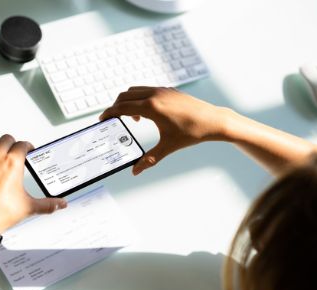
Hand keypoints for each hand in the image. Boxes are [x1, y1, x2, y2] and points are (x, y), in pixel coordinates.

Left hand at [0, 134, 66, 231]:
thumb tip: (61, 204)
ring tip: (3, 153)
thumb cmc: (1, 213)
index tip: (29, 151)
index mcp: (12, 163)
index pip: (22, 145)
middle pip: (6, 139)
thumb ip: (48, 204)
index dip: (28, 146)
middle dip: (14, 144)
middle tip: (17, 152)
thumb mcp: (29, 207)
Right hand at [100, 87, 228, 174]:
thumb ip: (149, 159)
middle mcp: (155, 95)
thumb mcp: (168, 147)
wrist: (213, 120)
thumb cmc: (192, 133)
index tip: (102, 119)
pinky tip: (146, 114)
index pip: (122, 107)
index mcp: (152, 107)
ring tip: (132, 119)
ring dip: (127, 102)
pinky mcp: (168, 90)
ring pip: (135, 91)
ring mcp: (162, 90)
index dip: (109, 113)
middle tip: (113, 120)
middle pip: (124, 96)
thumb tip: (135, 171)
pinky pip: (146, 90)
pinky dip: (139, 99)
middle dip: (115, 107)